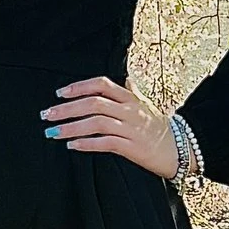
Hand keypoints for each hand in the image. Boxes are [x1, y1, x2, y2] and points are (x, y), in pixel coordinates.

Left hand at [41, 73, 179, 181]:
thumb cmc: (160, 128)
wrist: (181, 150)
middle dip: (67, 109)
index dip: (79, 87)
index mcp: (131, 98)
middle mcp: (130, 111)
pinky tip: (72, 145)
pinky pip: (105, 143)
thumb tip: (126, 78)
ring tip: (53, 132)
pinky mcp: (133, 148)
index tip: (60, 93)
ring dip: (71, 127)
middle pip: (93, 104)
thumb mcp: (147, 106)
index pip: (102, 85)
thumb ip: (133, 92)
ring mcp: (131, 129)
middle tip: (47, 114)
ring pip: (96, 123)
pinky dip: (86, 144)